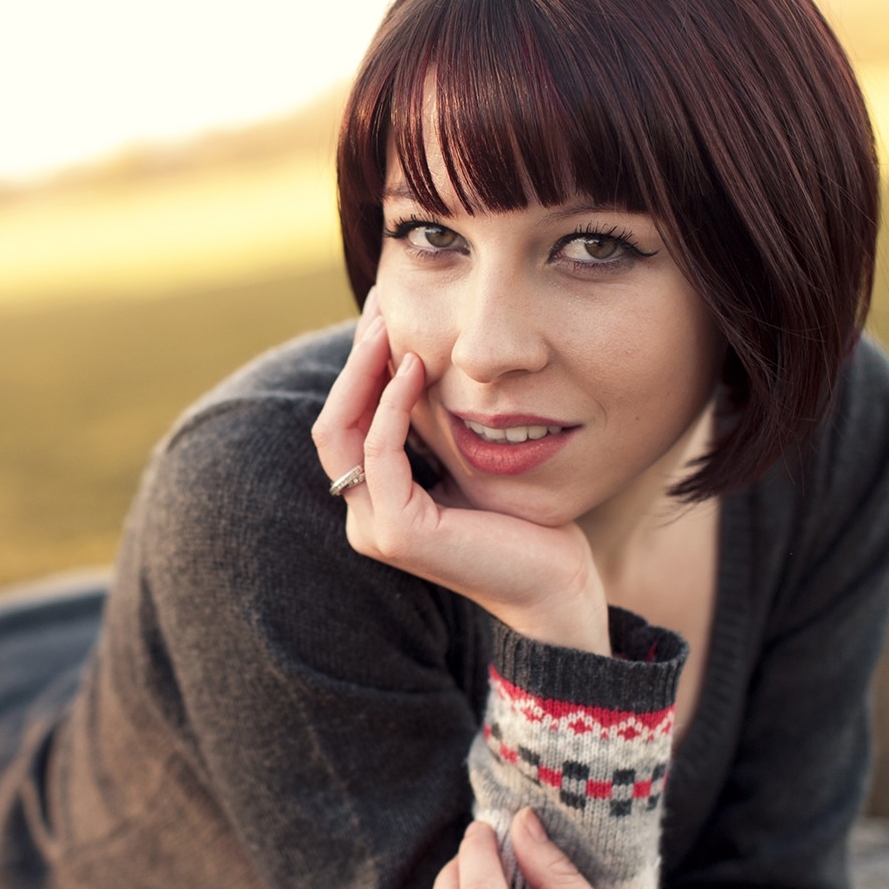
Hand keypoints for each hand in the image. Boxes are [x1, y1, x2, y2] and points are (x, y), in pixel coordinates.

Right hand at [311, 289, 610, 654]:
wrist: (557, 584)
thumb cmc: (525, 524)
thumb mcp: (467, 459)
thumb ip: (433, 426)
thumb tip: (418, 358)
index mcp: (377, 503)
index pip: (345, 424)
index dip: (357, 368)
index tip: (383, 313)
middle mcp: (365, 517)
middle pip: (331, 424)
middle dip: (352, 361)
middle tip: (380, 305)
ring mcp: (376, 528)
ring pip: (340, 432)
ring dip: (361, 372)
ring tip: (387, 325)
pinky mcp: (398, 532)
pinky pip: (378, 452)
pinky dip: (389, 405)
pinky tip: (414, 368)